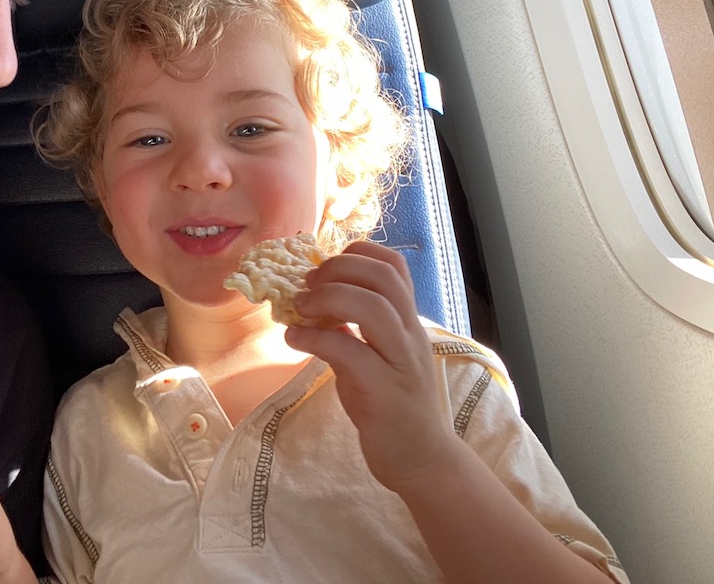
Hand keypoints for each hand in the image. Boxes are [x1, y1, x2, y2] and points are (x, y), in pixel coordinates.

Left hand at [283, 242, 456, 494]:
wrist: (419, 460)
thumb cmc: (391, 405)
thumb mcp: (372, 356)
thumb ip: (350, 328)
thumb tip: (310, 300)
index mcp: (407, 321)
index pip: (394, 266)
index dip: (357, 253)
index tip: (325, 265)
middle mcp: (410, 335)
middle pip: (383, 278)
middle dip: (338, 270)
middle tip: (307, 284)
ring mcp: (401, 362)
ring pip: (374, 308)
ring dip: (329, 298)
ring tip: (299, 307)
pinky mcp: (385, 392)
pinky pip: (350, 351)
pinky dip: (316, 338)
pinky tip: (294, 339)